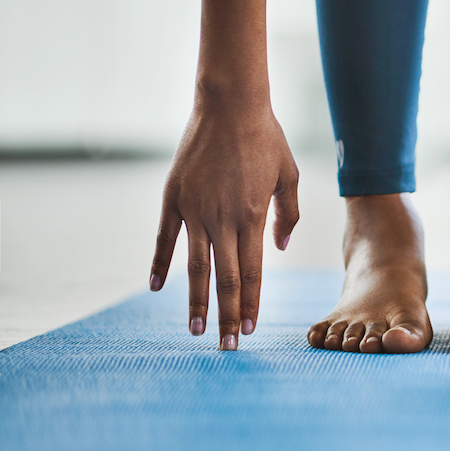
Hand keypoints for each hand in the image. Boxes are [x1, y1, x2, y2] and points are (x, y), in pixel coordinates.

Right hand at [149, 98, 299, 349]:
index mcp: (253, 216)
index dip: (253, 303)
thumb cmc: (266, 138)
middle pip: (225, 279)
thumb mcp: (289, 174)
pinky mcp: (173, 198)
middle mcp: (222, 219)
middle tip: (229, 346)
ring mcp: (194, 210)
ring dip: (195, 302)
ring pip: (194, 267)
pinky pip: (165, 238)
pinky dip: (160, 264)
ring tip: (196, 330)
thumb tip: (278, 246)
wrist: (229, 104)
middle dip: (229, 315)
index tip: (252, 329)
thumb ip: (289, 213)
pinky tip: (157, 288)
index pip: (254, 272)